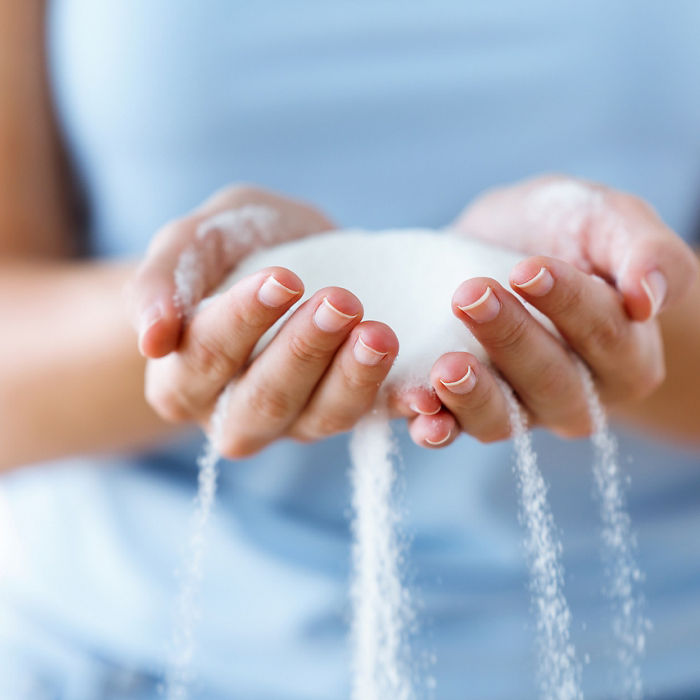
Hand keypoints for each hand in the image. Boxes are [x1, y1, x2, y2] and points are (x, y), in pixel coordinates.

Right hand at [129, 184, 408, 456]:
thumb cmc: (232, 248)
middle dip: (304, 351)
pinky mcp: (347, 411)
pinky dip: (401, 409)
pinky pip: (375, 420)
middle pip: (265, 399)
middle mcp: (234, 413)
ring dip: (353, 380)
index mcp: (183, 378)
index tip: (282, 278)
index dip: (242, 320)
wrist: (287, 254)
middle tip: (342, 302)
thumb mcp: (191, 242)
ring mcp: (295, 420)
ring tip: (381, 333)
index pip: (206, 356)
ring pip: (321, 418)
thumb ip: (160, 281)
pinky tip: (426, 394)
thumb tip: (151, 340)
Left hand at [423, 175, 698, 444]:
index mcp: (626, 353)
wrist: (507, 244)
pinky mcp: (467, 411)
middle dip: (510, 338)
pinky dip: (435, 425)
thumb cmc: (567, 231)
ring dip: (472, 395)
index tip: (527, 268)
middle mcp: (577, 394)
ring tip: (447, 367)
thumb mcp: (610, 220)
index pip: (605, 335)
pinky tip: (417, 408)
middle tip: (471, 295)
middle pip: (550, 380)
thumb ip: (646, 251)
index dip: (567, 303)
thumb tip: (648, 297)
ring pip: (503, 418)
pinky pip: (453, 429)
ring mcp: (520, 409)